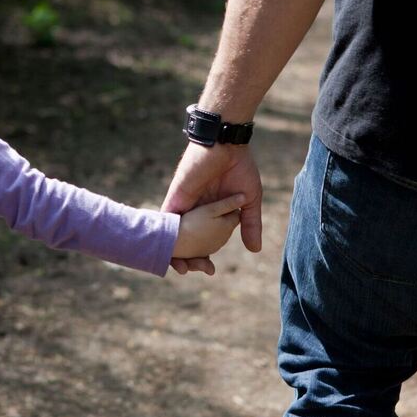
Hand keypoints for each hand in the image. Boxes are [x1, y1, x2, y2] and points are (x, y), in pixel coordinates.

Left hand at [162, 142, 262, 274]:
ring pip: (174, 233)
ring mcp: (185, 205)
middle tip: (189, 271)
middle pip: (187, 240)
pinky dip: (163, 234)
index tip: (208, 270)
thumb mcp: (249, 201)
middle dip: (186, 259)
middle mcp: (196, 212)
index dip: (203, 256)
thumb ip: (251, 224)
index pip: (204, 240)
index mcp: (212, 213)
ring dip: (173, 250)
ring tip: (177, 268)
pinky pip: (165, 218)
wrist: (226, 145)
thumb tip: (255, 250)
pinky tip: (161, 250)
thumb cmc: (239, 168)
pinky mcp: (176, 197)